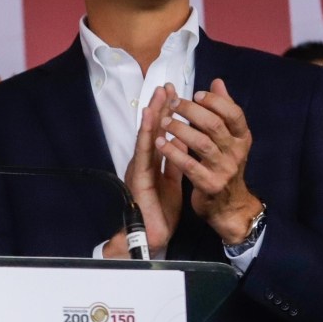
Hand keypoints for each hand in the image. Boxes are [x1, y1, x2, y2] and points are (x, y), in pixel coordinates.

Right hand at [105, 84, 183, 257]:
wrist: (152, 235)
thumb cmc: (160, 211)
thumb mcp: (172, 181)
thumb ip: (176, 161)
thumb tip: (184, 141)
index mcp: (154, 162)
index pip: (161, 133)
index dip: (167, 113)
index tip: (174, 93)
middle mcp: (144, 162)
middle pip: (152, 131)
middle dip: (159, 108)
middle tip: (165, 86)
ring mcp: (139, 170)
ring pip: (145, 139)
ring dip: (151, 118)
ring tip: (156, 99)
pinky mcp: (138, 180)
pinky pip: (144, 157)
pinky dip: (147, 140)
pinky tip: (151, 126)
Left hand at [157, 78, 262, 243]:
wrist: (228, 205)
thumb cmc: (224, 165)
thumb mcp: (229, 139)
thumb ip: (222, 110)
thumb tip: (217, 82)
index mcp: (243, 138)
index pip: (234, 114)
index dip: (215, 101)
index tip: (196, 93)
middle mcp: (237, 152)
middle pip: (214, 125)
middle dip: (191, 111)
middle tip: (172, 103)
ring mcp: (224, 169)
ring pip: (201, 143)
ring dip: (179, 129)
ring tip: (163, 121)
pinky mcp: (209, 184)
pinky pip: (189, 165)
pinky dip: (172, 152)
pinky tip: (159, 142)